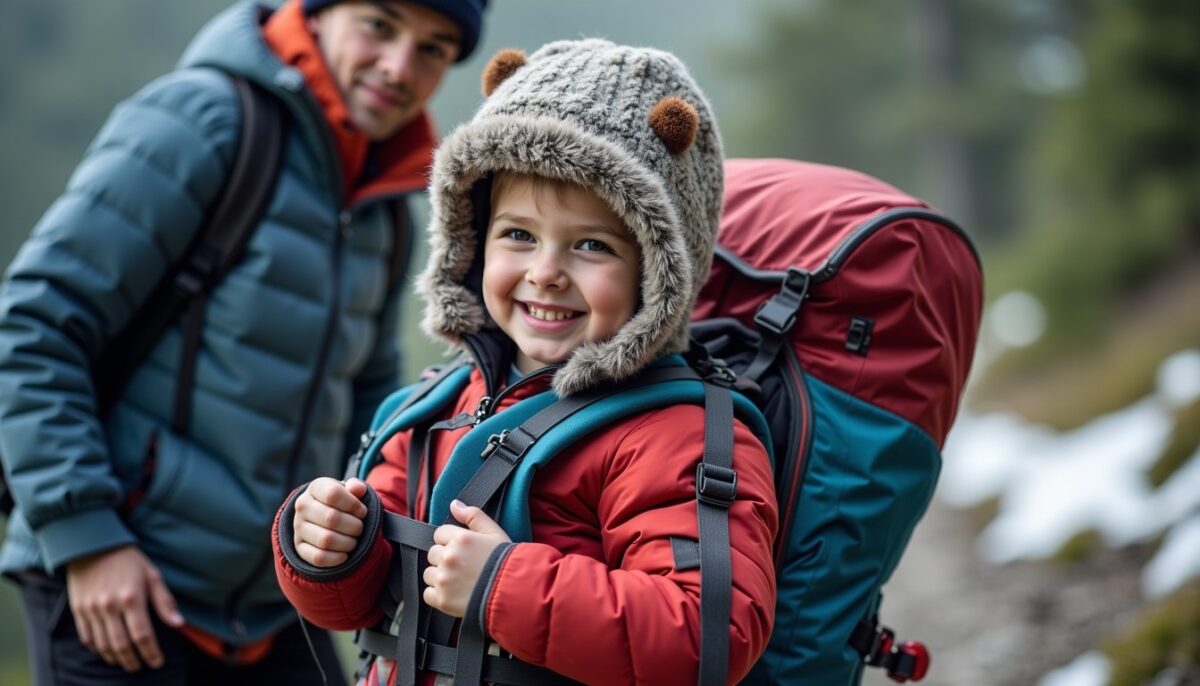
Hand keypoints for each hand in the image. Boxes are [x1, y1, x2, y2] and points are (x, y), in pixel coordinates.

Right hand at [65, 545, 183, 671]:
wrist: (92, 545)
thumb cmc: (127, 560)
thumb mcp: (152, 575)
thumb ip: (165, 601)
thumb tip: (178, 623)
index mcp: (132, 598)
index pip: (143, 635)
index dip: (151, 652)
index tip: (157, 662)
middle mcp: (110, 607)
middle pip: (122, 645)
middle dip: (133, 661)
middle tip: (141, 667)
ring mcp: (92, 610)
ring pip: (103, 645)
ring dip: (116, 658)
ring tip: (126, 662)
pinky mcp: (78, 610)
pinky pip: (87, 638)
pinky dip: (98, 649)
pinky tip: (107, 651)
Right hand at [294, 477, 369, 567]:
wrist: (322, 517)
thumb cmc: (342, 502)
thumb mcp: (349, 491)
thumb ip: (356, 487)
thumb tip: (359, 489)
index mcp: (316, 488)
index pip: (333, 494)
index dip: (353, 505)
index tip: (362, 512)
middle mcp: (303, 506)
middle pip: (331, 518)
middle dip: (354, 526)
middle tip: (359, 528)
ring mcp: (299, 528)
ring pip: (326, 540)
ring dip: (347, 543)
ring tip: (353, 540)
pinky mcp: (299, 548)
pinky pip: (318, 558)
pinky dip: (336, 558)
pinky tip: (345, 554)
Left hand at [423, 500, 510, 617]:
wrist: (515, 592)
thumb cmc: (506, 562)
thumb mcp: (495, 533)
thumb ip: (473, 515)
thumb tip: (454, 504)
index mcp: (461, 538)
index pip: (439, 534)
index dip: (450, 541)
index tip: (462, 550)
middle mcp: (449, 557)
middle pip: (432, 553)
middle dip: (444, 558)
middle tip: (462, 566)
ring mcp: (444, 579)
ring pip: (429, 574)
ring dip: (440, 576)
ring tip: (459, 580)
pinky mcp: (442, 600)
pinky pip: (428, 594)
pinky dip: (438, 595)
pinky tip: (454, 593)